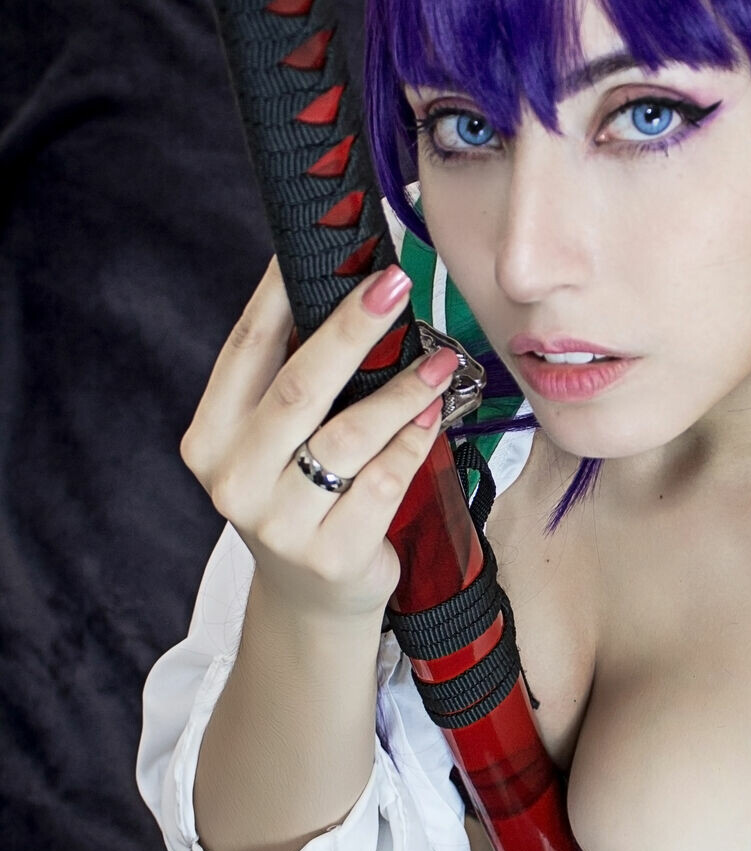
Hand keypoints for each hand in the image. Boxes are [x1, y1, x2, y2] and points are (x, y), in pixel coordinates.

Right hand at [180, 258, 459, 622]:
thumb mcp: (275, 442)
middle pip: (300, 386)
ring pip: (350, 435)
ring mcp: (279, 523)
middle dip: (352, 328)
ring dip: (403, 390)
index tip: (334, 253)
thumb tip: (348, 287)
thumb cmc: (301, 497)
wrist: (312, 597)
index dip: (284, 293)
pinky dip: (413, 443)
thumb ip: (293, 381)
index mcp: (209, 437)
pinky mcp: (330, 554)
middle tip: (395, 283)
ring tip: (440, 362)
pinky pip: (384, 481)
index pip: (246, 348)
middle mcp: (233, 479)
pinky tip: (434, 418)